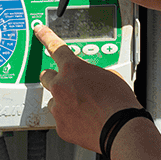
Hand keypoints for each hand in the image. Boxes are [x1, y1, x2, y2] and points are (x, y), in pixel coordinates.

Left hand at [33, 21, 141, 152]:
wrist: (122, 130)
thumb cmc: (120, 104)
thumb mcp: (109, 77)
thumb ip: (91, 74)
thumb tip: (88, 80)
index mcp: (73, 69)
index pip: (56, 47)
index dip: (45, 36)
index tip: (38, 29)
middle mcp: (61, 86)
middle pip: (46, 76)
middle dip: (56, 78)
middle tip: (69, 85)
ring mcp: (58, 107)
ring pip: (54, 101)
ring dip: (65, 102)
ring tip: (85, 108)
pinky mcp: (60, 126)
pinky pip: (61, 119)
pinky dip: (70, 120)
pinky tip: (85, 122)